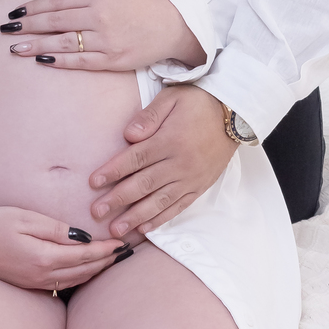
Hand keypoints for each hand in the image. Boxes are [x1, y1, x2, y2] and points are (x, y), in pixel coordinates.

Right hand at [0, 207, 125, 289]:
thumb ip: (55, 228)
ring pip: (75, 281)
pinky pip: (62, 284)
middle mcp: (41, 275)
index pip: (86, 256)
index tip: (124, 242)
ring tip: (113, 261)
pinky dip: (80, 277)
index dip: (107, 250)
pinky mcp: (28, 284)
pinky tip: (87, 270)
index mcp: (42, 257)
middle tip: (128, 252)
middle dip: (108, 262)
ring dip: (97, 271)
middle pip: (85, 271)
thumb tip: (83, 237)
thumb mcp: (23, 218)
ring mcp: (34, 283)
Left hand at [1, 0, 204, 70]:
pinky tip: (42, 60)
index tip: (16, 12)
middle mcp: (100, 16)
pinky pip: (80, 61)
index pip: (57, 1)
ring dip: (36, 45)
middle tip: (8, 30)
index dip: (34, 7)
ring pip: (64, 43)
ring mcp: (106, 40)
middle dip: (29, 26)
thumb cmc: (137, 3)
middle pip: (56, 21)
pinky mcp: (112, 60)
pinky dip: (59, 61)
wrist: (170, 26)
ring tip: (16, 48)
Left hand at [88, 84, 233, 238]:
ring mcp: (190, 178)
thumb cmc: (198, 103)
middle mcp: (179, 163)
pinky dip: (161, 218)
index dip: (112, 172)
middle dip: (118, 200)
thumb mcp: (172, 98)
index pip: (135, 159)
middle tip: (97, 212)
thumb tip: (128, 135)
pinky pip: (178, 206)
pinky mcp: (200, 186)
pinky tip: (145, 228)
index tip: (93, 182)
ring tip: (117, 230)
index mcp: (169, 140)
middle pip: (143, 184)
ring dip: (136, 217)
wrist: (235, 113)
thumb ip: (149, 116)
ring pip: (159, 201)